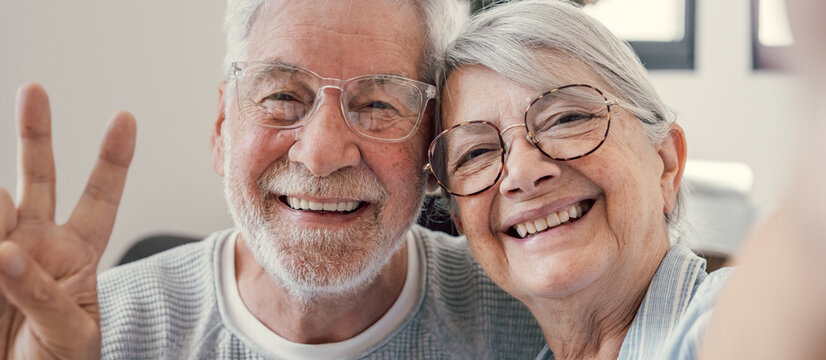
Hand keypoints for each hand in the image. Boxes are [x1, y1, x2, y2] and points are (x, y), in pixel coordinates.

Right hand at [0, 83, 135, 358]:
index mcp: (79, 254)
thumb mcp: (70, 332)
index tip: (125, 118)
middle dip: (37, 134)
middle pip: (40, 177)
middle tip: (35, 91)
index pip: (101, 197)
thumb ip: (43, 291)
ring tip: (4, 250)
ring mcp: (4, 251)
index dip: (113, 159)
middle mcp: (40, 242)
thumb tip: (8, 250)